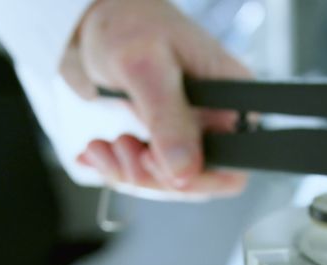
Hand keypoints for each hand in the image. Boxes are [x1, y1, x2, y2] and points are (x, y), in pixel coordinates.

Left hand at [62, 0, 250, 197]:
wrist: (93, 20)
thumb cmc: (127, 24)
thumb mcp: (146, 68)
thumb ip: (167, 120)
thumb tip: (184, 170)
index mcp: (230, 99)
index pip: (233, 166)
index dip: (194, 177)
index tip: (154, 161)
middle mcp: (214, 118)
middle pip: (197, 180)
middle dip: (152, 176)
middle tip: (124, 148)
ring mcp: (188, 131)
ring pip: (167, 182)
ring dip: (128, 172)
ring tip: (104, 146)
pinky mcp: (162, 137)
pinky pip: (147, 174)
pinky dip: (117, 168)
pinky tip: (99, 150)